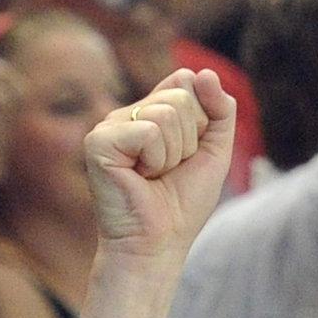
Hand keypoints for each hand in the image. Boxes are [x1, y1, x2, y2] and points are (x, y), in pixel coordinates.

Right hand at [84, 68, 240, 265]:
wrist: (157, 245)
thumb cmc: (182, 205)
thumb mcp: (214, 152)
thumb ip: (220, 111)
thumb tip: (204, 72)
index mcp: (150, 112)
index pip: (187, 81)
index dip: (201, 120)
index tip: (189, 153)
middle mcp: (127, 113)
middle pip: (181, 97)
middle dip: (189, 141)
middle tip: (169, 171)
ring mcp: (109, 125)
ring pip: (168, 113)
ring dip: (174, 155)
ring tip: (155, 176)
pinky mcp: (98, 141)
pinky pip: (149, 131)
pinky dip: (156, 160)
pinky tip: (140, 177)